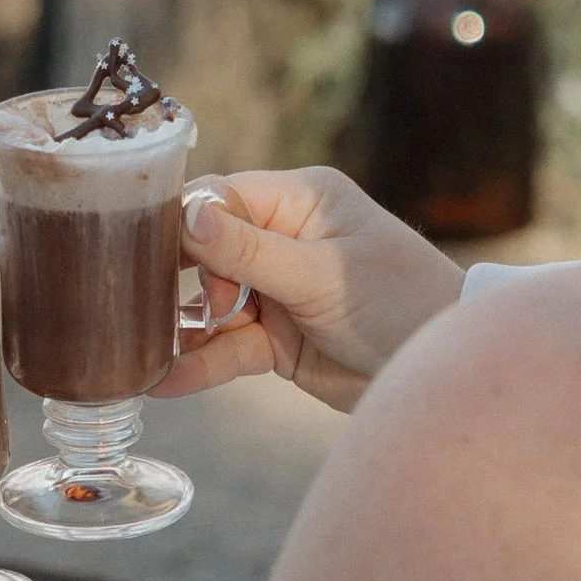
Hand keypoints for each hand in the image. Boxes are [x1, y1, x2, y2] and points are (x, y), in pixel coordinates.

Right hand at [152, 166, 461, 414]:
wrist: (438, 373)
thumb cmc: (400, 302)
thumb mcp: (322, 275)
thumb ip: (250, 251)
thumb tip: (186, 216)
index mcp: (299, 200)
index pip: (219, 197)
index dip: (187, 227)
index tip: (161, 260)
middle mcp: (282, 239)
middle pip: (204, 253)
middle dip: (181, 284)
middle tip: (165, 310)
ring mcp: (276, 291)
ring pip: (209, 307)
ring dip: (182, 331)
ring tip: (142, 354)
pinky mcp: (276, 341)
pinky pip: (226, 348)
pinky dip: (200, 364)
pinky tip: (166, 382)